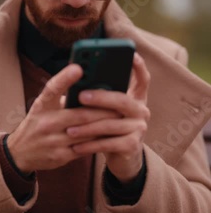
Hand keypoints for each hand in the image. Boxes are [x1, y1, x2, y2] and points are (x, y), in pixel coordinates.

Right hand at [7, 64, 116, 172]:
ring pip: (86, 132)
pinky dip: (98, 141)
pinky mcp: (60, 156)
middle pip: (80, 114)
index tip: (79, 67)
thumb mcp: (43, 107)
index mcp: (42, 106)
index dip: (65, 77)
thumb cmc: (37, 123)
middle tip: (120, 103)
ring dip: (105, 125)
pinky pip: (85, 147)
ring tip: (120, 118)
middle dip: (103, 109)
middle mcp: (46, 122)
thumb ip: (63, 98)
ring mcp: (53, 141)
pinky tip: (110, 135)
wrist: (20, 153)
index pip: (52, 88)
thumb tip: (92, 87)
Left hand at [67, 53, 150, 181]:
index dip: (139, 66)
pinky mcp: (133, 145)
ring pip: (111, 124)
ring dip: (87, 127)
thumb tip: (77, 79)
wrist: (122, 158)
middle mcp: (141, 110)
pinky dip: (90, 145)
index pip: (142, 78)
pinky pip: (109, 143)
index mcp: (136, 97)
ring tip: (69, 129)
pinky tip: (76, 146)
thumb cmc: (108, 127)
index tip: (131, 54)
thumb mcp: (105, 110)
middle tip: (81, 96)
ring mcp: (139, 128)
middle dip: (100, 97)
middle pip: (122, 100)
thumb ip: (100, 95)